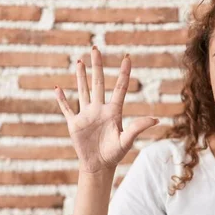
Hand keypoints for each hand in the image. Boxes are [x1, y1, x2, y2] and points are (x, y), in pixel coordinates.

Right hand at [55, 47, 159, 173]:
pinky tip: (58, 88)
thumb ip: (138, 128)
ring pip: (83, 91)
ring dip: (81, 77)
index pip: (120, 88)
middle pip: (98, 83)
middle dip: (97, 66)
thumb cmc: (115, 154)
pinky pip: (67, 109)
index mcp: (113, 111)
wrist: (99, 166)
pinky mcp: (75, 124)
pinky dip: (62, 99)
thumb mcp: (127, 140)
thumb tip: (156, 119)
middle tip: (96, 49)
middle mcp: (100, 109)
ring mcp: (87, 115)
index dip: (124, 73)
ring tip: (80, 61)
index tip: (127, 57)